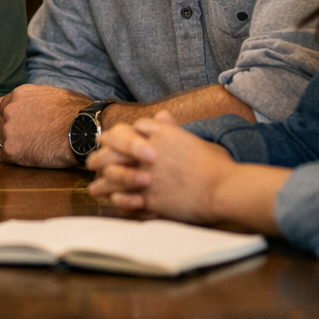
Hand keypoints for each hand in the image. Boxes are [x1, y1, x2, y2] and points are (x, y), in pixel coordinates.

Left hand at [0, 83, 92, 167]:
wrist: (85, 131)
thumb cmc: (77, 115)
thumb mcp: (53, 96)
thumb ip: (34, 101)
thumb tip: (34, 107)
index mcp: (18, 95)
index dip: (0, 121)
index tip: (6, 130)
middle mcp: (9, 110)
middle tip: (0, 144)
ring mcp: (8, 129)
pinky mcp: (12, 150)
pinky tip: (4, 166)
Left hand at [86, 111, 232, 220]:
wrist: (223, 188)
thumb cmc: (211, 165)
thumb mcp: (190, 140)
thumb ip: (171, 130)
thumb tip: (161, 115)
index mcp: (158, 135)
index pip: (124, 130)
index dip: (114, 139)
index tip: (108, 145)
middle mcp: (147, 151)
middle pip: (110, 147)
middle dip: (100, 155)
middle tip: (95, 163)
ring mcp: (145, 174)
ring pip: (110, 173)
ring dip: (101, 182)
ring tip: (95, 189)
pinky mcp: (148, 197)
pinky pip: (122, 198)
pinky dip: (116, 200)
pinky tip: (113, 203)